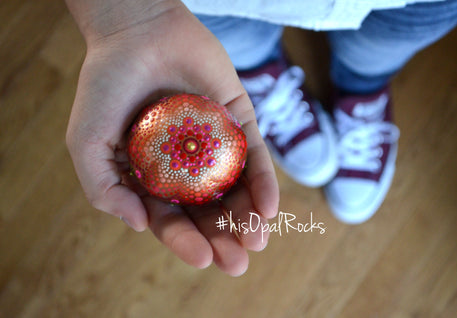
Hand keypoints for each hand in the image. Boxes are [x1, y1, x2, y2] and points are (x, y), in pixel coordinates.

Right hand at [65, 0, 278, 275]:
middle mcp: (186, 166)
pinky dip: (263, 183)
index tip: (204, 258)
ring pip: (235, 190)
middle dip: (223, 239)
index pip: (172, 218)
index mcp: (152, 177)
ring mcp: (214, 146)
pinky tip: (269, 208)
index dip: (186, 242)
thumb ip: (104, 189)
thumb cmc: (106, 84)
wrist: (137, 31)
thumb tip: (141, 225)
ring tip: (256, 241)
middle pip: (208, 212)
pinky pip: (254, 157)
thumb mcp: (86, 143)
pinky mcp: (239, 123)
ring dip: (248, 218)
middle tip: (237, 262)